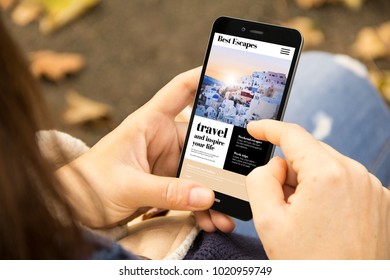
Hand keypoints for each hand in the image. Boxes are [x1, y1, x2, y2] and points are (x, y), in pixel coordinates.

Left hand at [57, 68, 233, 231]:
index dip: (204, 78)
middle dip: (222, 163)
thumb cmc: (89, 184)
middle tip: (240, 181)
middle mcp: (162, 139)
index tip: (232, 75)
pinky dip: (202, 206)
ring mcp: (166, 163)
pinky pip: (192, 191)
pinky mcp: (167, 183)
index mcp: (149, 123)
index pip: (180, 91)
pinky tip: (211, 220)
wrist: (73, 207)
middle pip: (203, 141)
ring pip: (201, 171)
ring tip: (226, 216)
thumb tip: (206, 195)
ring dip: (215, 192)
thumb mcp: (127, 186)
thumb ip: (166, 192)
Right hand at [246, 120, 389, 258]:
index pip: (292, 135)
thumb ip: (260, 179)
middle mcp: (356, 175)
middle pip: (309, 153)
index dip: (269, 129)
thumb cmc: (312, 264)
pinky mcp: (380, 200)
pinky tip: (322, 220)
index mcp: (328, 175)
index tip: (256, 129)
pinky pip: (345, 181)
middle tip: (280, 202)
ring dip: (308, 183)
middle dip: (289, 170)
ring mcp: (372, 188)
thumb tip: (274, 166)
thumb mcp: (268, 221)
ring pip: (327, 167)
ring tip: (305, 218)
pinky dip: (328, 192)